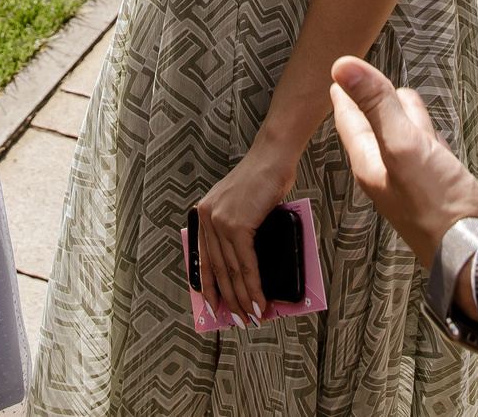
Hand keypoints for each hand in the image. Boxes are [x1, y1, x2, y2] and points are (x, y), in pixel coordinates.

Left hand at [192, 146, 295, 326]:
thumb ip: (235, 230)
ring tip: (254, 317)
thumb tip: (243, 268)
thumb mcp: (240, 205)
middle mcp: (207, 218)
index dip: (209, 287)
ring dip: (244, 298)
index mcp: (204, 214)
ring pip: (232, 271)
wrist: (273, 158)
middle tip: (240, 319)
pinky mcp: (237, 225)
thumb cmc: (263, 180)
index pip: (204, 259)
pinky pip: (245, 264)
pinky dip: (254, 286)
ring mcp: (220, 221)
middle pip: (218, 269)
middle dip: (230, 299)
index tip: (214, 308)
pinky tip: (260, 301)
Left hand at [329, 55, 477, 266]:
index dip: (345, 91)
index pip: (349, 119)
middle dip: (371, 99)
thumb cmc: (437, 206)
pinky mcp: (437, 185)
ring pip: (403, 135)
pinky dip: (426, 136)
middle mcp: (388, 171)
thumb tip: (343, 65)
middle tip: (361, 78)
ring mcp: (413, 179)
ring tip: (398, 97)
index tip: (338, 72)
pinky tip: (433, 135)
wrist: (472, 250)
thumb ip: (377, 104)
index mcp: (370, 162)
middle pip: (376, 124)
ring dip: (401, 115)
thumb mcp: (403, 145)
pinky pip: (427, 151)